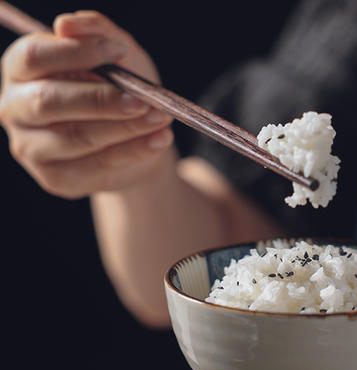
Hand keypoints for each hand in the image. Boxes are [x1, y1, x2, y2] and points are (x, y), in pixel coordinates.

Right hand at [0, 11, 173, 197]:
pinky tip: (159, 139)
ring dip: (125, 128)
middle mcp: (15, 109)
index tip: (118, 50)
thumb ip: (97, 34)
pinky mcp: (56, 179)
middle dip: (101, 99)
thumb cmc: (118, 92)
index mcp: (20, 71)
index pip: (34, 57)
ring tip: (160, 117)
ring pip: (77, 137)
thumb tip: (69, 24)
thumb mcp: (116, 58)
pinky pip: (97, 165)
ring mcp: (32, 149)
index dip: (76, 52)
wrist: (133, 140)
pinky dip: (134, 151)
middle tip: (142, 99)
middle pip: (49, 102)